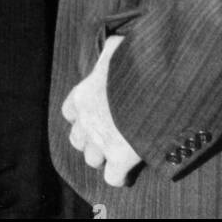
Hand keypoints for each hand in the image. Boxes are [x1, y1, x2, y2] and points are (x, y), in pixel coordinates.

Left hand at [61, 36, 141, 186]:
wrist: (151, 84)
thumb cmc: (134, 63)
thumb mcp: (117, 47)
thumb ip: (110, 49)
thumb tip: (113, 43)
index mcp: (83, 94)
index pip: (69, 112)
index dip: (81, 115)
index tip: (97, 113)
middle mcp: (86, 121)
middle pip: (77, 140)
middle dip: (90, 140)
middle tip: (108, 136)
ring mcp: (101, 142)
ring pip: (91, 159)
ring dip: (103, 157)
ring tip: (118, 153)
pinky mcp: (119, 159)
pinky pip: (112, 178)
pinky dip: (120, 177)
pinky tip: (130, 170)